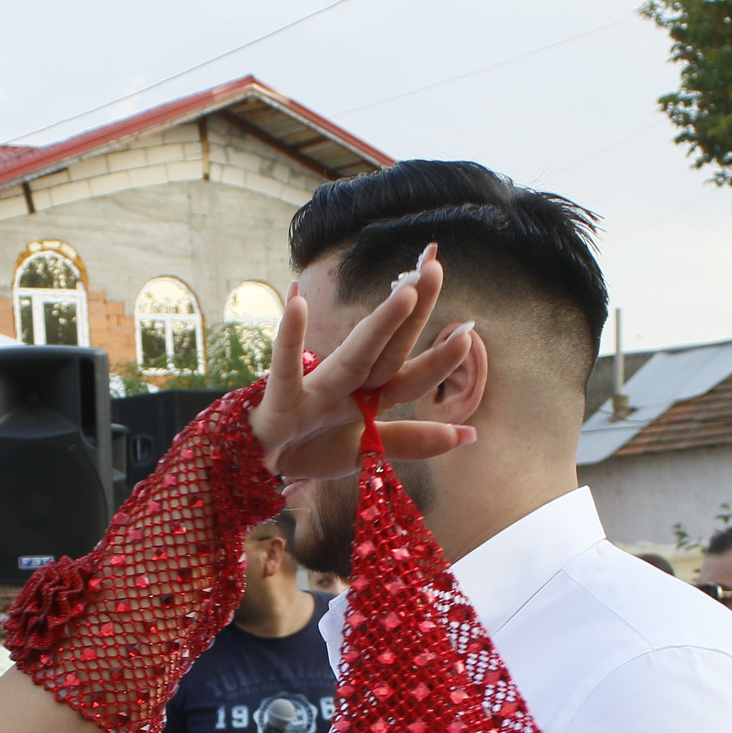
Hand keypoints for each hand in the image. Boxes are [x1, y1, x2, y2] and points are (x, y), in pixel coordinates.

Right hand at [252, 244, 478, 481]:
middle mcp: (348, 385)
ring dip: (378, 326)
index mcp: (370, 397)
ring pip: (354, 356)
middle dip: (413, 312)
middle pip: (388, 350)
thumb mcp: (366, 450)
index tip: (469, 329)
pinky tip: (297, 301)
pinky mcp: (281, 398)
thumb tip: (471, 432)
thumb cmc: (312, 446)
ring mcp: (316, 389)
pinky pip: (286, 367)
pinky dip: (289, 337)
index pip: (411, 373)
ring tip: (405, 293)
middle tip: (434, 268)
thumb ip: (413, 440)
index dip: (439, 358)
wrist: (260, 464)